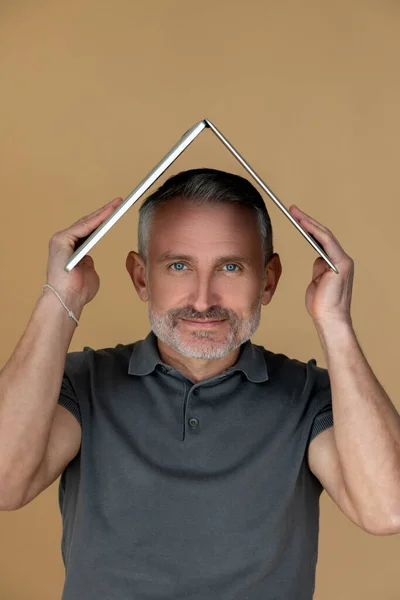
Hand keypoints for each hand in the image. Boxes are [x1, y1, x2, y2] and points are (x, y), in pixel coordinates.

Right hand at [44, 196, 122, 308]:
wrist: (68, 299)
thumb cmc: (78, 290)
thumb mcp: (87, 272)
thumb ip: (88, 263)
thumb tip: (89, 260)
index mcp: (71, 249)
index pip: (88, 230)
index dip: (102, 220)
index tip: (115, 212)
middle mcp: (64, 242)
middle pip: (86, 223)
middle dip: (103, 212)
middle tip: (118, 202)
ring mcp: (61, 240)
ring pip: (85, 223)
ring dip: (102, 213)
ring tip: (116, 204)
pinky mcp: (61, 240)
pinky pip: (82, 227)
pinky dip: (96, 220)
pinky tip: (108, 213)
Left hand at [288, 204, 353, 324]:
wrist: (328, 318)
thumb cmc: (320, 304)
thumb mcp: (317, 282)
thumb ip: (319, 269)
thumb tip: (317, 260)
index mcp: (336, 264)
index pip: (323, 241)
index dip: (309, 228)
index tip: (297, 218)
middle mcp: (342, 259)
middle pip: (324, 234)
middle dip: (307, 220)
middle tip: (293, 209)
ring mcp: (343, 261)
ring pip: (325, 235)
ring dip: (309, 222)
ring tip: (295, 212)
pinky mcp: (341, 264)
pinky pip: (326, 242)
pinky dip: (314, 231)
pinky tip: (304, 224)